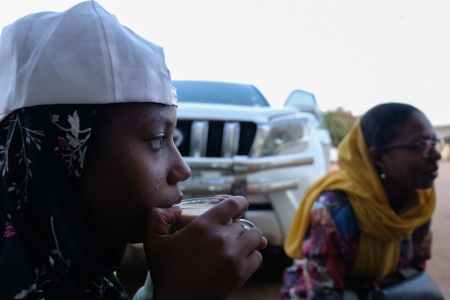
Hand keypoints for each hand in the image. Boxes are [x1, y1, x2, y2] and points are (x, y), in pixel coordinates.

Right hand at [143, 196, 267, 299]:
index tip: (241, 205)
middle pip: (243, 224)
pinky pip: (257, 257)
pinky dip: (252, 257)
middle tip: (233, 235)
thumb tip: (176, 208)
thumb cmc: (165, 272)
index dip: (240, 202)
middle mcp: (220, 237)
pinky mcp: (240, 273)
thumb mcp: (153, 241)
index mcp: (203, 225)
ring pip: (255, 238)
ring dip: (250, 240)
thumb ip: (156, 216)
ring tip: (242, 244)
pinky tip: (242, 260)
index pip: (232, 205)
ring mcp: (232, 255)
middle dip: (239, 228)